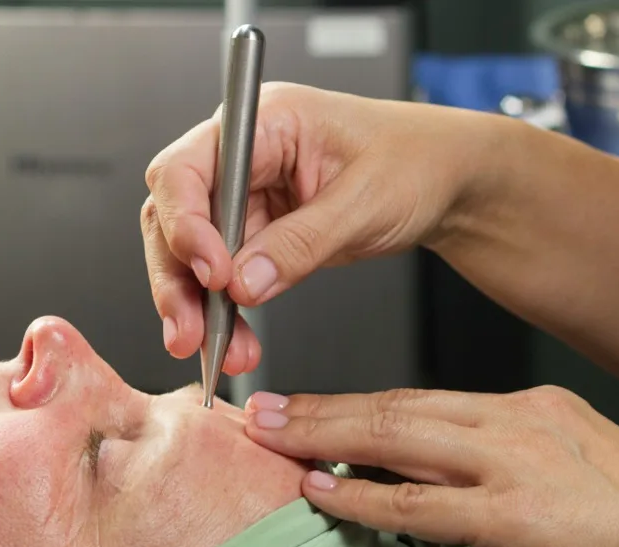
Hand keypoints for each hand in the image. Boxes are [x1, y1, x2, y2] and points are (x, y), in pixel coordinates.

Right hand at [141, 82, 485, 373]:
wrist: (445, 180)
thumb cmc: (415, 162)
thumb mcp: (364, 203)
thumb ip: (301, 244)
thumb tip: (244, 283)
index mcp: (263, 122)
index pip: (187, 170)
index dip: (185, 224)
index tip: (213, 273)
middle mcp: (241, 156)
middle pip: (172, 216)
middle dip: (177, 278)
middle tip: (190, 332)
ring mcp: (245, 196)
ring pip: (190, 255)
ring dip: (197, 306)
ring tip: (218, 352)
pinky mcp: (256, 232)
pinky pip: (223, 277)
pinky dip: (224, 313)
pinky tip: (235, 343)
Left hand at [243, 385, 618, 546]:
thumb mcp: (580, 467)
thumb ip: (520, 466)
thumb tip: (471, 486)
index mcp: (529, 408)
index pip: (426, 400)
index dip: (360, 404)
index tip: (315, 406)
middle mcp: (513, 423)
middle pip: (397, 406)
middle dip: (323, 408)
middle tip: (263, 407)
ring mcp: (511, 465)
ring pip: (397, 439)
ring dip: (324, 437)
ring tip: (269, 436)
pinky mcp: (513, 515)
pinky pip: (420, 502)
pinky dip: (364, 496)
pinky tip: (320, 493)